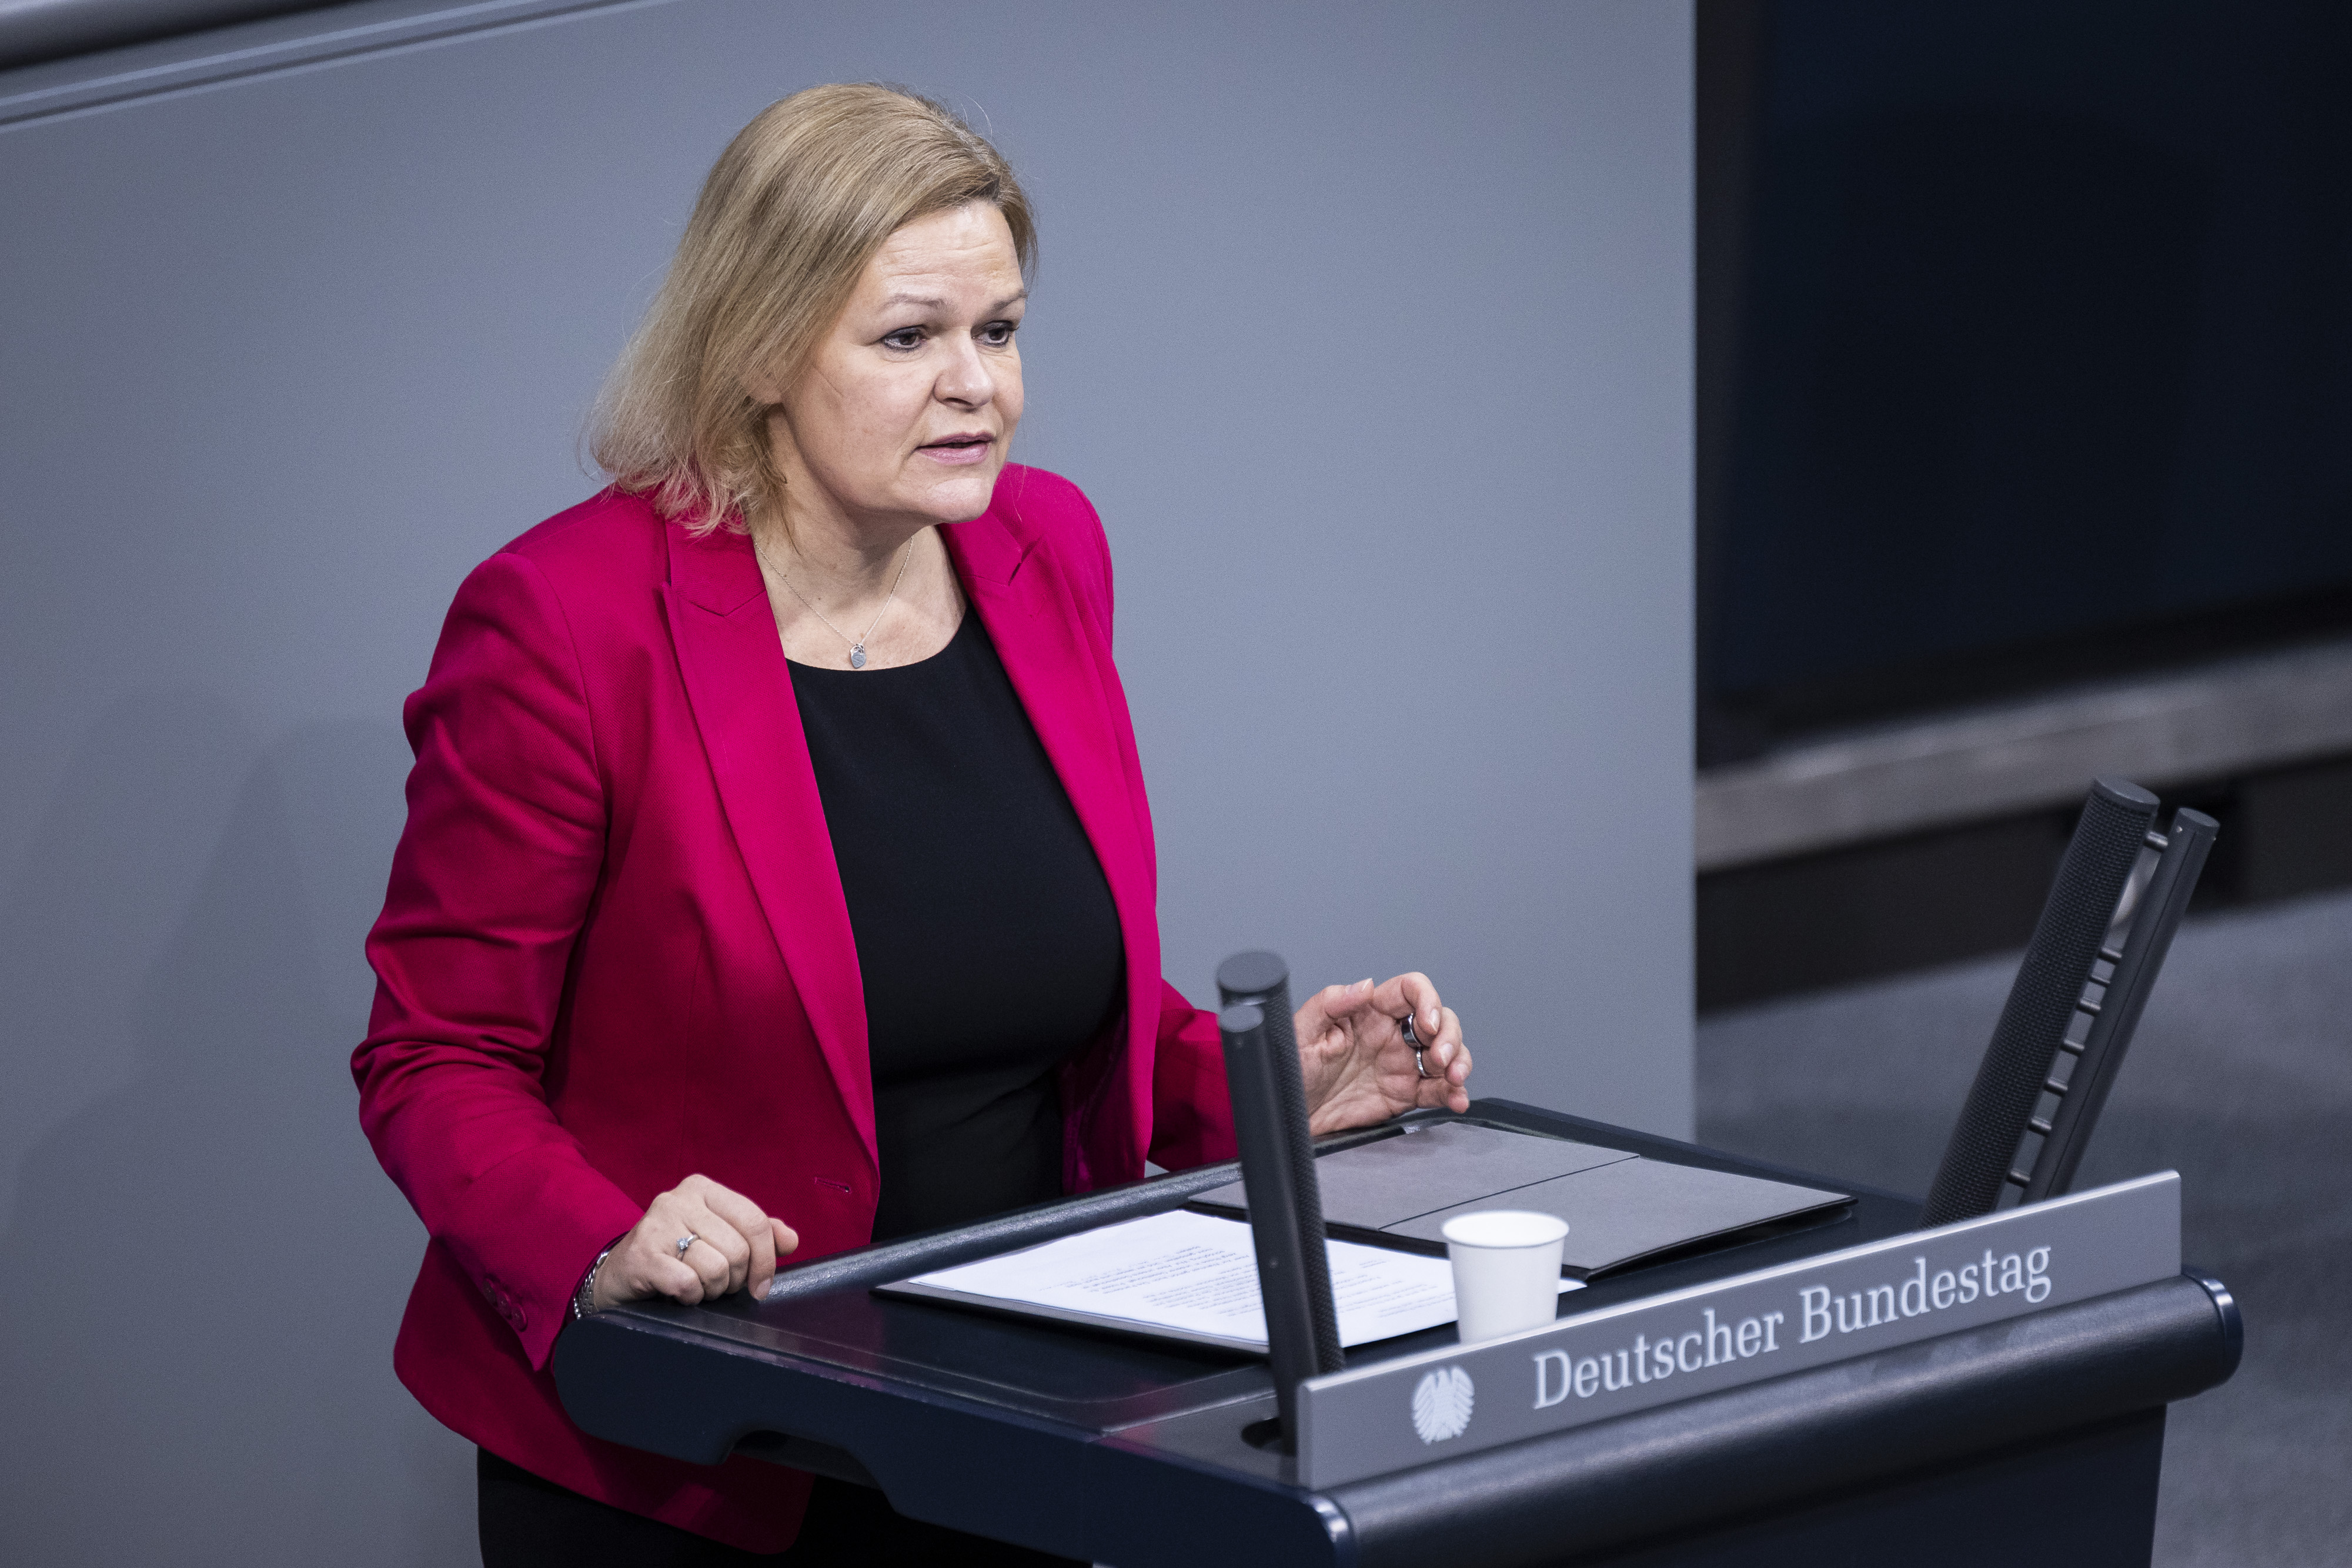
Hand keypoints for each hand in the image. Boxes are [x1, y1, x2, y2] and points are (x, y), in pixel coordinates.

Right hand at [590, 1174, 800, 1309]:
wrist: (619, 1275)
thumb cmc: (675, 1255)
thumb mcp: (717, 1237)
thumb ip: (756, 1234)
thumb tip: (791, 1240)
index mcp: (703, 1188)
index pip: (755, 1221)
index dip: (767, 1260)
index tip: (761, 1286)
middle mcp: (678, 1199)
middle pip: (738, 1249)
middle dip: (734, 1279)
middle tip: (717, 1284)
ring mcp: (657, 1225)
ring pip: (716, 1268)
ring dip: (712, 1290)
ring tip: (696, 1286)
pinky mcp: (642, 1255)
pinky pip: (688, 1284)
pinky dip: (690, 1297)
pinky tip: (679, 1293)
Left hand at [1295, 973, 1470, 1134]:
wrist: (1289, 1116)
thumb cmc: (1290, 1070)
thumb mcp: (1301, 1032)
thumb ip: (1330, 1003)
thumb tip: (1363, 985)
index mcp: (1369, 1013)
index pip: (1410, 990)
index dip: (1427, 1000)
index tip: (1427, 1023)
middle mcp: (1391, 1035)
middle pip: (1439, 1020)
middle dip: (1449, 1035)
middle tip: (1440, 1057)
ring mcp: (1401, 1064)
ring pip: (1447, 1053)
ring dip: (1459, 1061)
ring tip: (1454, 1078)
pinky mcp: (1405, 1094)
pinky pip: (1438, 1089)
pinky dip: (1454, 1093)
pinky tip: (1457, 1098)